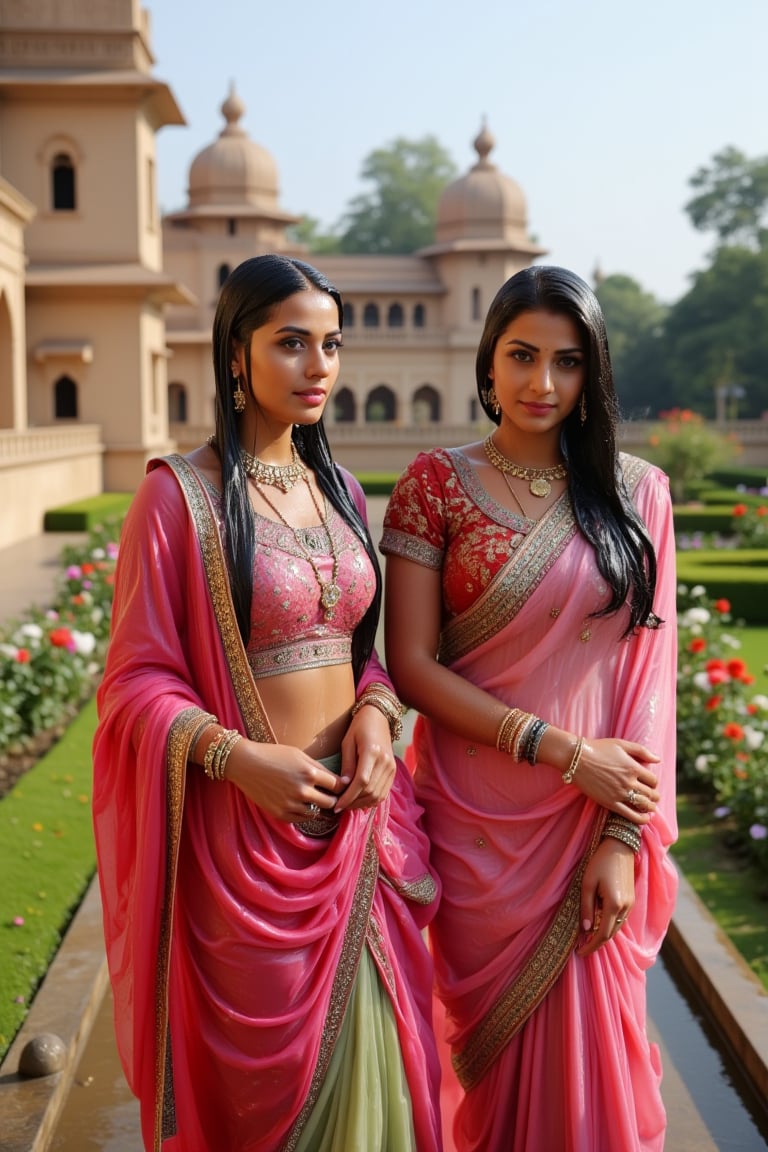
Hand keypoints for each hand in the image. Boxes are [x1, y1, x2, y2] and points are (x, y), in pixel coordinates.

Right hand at [223, 740, 346, 822]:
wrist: (246, 764)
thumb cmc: (274, 755)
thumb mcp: (299, 755)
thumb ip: (319, 768)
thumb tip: (340, 781)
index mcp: (309, 773)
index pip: (337, 786)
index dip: (342, 787)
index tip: (342, 787)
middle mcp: (302, 790)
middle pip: (330, 803)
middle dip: (333, 799)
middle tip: (332, 797)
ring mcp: (291, 804)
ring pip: (316, 813)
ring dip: (319, 808)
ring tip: (317, 801)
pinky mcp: (280, 814)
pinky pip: (301, 819)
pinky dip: (304, 813)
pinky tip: (302, 805)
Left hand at [334, 705, 396, 812]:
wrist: (378, 718)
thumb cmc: (358, 728)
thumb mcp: (347, 742)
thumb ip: (347, 764)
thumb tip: (343, 786)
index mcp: (372, 752)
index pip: (361, 781)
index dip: (348, 796)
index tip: (336, 805)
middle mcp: (385, 761)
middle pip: (370, 790)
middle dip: (353, 803)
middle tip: (339, 806)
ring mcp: (391, 768)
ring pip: (377, 795)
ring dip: (362, 804)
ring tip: (348, 805)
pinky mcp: (393, 772)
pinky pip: (383, 792)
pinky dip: (372, 800)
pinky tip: (360, 801)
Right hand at [574, 738, 659, 824]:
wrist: (576, 758)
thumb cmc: (598, 748)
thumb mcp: (621, 744)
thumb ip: (641, 751)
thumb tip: (658, 759)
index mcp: (634, 767)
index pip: (653, 780)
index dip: (654, 783)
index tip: (649, 784)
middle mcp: (629, 782)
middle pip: (651, 794)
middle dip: (654, 796)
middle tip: (651, 796)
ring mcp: (620, 793)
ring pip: (644, 805)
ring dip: (650, 807)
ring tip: (648, 807)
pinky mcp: (610, 803)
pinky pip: (630, 815)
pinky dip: (641, 819)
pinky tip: (644, 818)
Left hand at [576, 837, 634, 955]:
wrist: (620, 846)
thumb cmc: (600, 862)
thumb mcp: (587, 884)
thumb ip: (587, 907)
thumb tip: (586, 930)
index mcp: (614, 905)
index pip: (602, 935)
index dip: (591, 946)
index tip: (578, 953)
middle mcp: (626, 908)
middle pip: (611, 933)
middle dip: (597, 942)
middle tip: (581, 947)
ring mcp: (631, 904)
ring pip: (617, 926)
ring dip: (604, 933)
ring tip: (588, 936)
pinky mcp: (631, 898)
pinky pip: (620, 918)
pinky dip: (610, 924)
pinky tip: (599, 921)